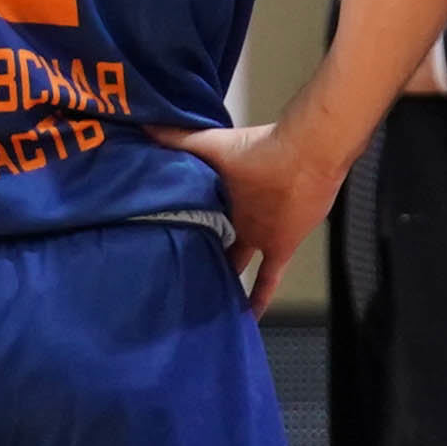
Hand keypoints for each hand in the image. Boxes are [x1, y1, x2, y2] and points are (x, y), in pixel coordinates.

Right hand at [164, 121, 345, 312]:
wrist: (304, 157)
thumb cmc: (257, 149)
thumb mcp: (208, 145)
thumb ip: (177, 139)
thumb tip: (142, 124)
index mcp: (217, 195)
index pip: (190, 217)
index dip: (173, 230)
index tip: (149, 248)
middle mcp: (234, 218)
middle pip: (210, 244)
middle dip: (194, 260)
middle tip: (169, 283)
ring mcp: (256, 235)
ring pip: (234, 266)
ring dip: (221, 282)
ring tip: (199, 308)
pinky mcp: (279, 247)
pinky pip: (267, 280)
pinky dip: (258, 300)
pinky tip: (246, 321)